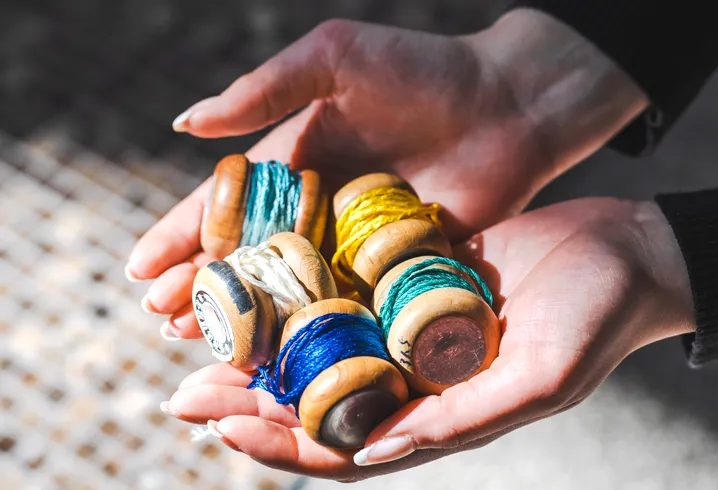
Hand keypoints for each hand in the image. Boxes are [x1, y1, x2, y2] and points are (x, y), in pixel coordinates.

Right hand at [126, 9, 645, 339]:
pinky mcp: (397, 266)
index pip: (225, 204)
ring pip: (291, 290)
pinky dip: (314, 329)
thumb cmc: (425, 70)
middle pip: (250, 257)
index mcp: (297, 159)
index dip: (180, 235)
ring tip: (202, 343)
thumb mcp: (335, 59)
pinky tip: (283, 353)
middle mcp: (320, 206)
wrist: (511, 104)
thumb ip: (264, 89)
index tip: (139, 269)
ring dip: (248, 316)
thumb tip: (185, 123)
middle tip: (162, 322)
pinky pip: (348, 304)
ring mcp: (358, 241)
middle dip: (204, 288)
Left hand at [161, 198, 693, 481]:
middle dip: (252, 401)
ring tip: (207, 338)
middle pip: (320, 401)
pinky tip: (267, 275)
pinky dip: (310, 292)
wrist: (631, 252)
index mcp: (444, 414)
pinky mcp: (420, 278)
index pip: (348, 448)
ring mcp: (416, 326)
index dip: (284, 444)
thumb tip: (374, 455)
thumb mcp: (542, 378)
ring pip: (326, 347)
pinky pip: (354, 290)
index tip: (224, 425)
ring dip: (269, 348)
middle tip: (183, 392)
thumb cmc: (601, 319)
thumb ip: (464, 420)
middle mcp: (421, 376)